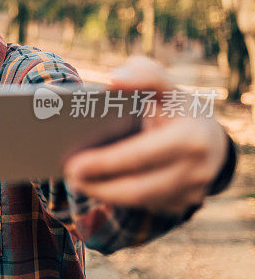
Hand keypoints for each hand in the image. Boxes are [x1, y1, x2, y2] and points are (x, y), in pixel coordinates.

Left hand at [63, 56, 228, 213]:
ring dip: (104, 193)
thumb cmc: (173, 105)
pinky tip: (96, 185)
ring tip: (77, 181)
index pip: (140, 155)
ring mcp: (193, 189)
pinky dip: (119, 197)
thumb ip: (142, 73)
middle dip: (98, 184)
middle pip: (138, 187)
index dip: (105, 162)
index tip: (73, 163)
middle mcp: (197, 168)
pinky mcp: (185, 202)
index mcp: (190, 137)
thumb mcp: (163, 84)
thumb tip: (114, 81)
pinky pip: (146, 204)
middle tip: (68, 174)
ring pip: (141, 200)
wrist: (209, 135)